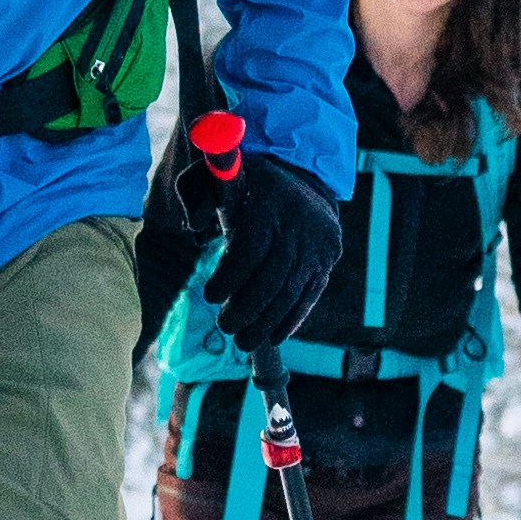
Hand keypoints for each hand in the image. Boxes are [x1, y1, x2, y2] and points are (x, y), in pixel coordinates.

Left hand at [211, 155, 342, 368]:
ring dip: (266, 322)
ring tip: (243, 341)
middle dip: (246, 308)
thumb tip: (192, 226)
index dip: (230, 277)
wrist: (304, 179)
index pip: (250, 247)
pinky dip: (292, 319)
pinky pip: (310, 294)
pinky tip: (273, 336)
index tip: (209, 296)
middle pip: (272, 277)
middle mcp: (298, 224)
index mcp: (268, 202)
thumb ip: (198, 197)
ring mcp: (317, 244)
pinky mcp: (328, 259)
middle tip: (224, 327)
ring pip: (291, 291)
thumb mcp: (219, 178)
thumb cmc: (247, 185)